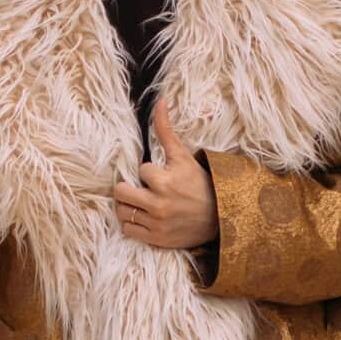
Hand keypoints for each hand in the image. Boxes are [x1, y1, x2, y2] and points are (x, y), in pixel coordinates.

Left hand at [113, 98, 218, 250]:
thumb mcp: (184, 156)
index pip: (140, 170)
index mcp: (165, 181)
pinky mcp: (156, 239)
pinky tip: (145, 217)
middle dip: (129, 188)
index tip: (161, 176)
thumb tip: (160, 100)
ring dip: (128, 205)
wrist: (220, 218)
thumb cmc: (199, 184)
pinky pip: (128, 230)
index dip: (149, 172)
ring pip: (122, 211)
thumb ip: (166, 130)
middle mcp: (159, 203)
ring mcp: (157, 223)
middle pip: (121, 192)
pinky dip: (133, 223)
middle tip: (142, 188)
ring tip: (141, 202)